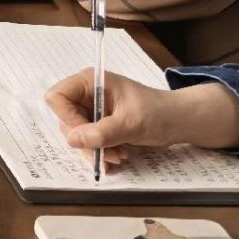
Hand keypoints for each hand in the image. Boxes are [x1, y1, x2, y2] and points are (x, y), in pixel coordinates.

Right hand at [42, 71, 238, 170]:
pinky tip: (117, 157)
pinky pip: (89, 140)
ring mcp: (92, 109)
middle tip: (110, 154)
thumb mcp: (131, 123)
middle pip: (65, 119)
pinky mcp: (99, 123)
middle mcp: (87, 94)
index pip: (57, 97)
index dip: (67, 119)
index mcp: (90, 81)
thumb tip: (72, 140)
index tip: (87, 136)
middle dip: (86, 140)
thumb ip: (101, 132)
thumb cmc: (159, 114)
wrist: (180, 122)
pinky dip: (100, 152)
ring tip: (120, 156)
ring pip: (77, 134)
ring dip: (96, 149)